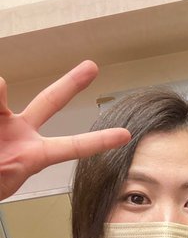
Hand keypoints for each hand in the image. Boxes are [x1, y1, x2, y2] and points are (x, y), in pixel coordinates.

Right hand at [0, 61, 130, 200]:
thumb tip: (0, 85)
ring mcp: (1, 122)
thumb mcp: (6, 171)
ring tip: (3, 108)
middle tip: (93, 66)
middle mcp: (19, 133)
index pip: (72, 147)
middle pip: (50, 101)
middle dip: (71, 83)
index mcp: (32, 156)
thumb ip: (18, 148)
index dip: (99, 141)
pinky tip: (0, 104)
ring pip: (2, 91)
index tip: (125, 135)